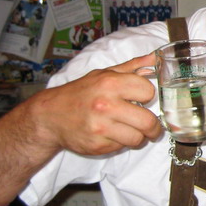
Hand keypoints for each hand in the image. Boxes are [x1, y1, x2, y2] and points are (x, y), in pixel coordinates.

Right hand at [28, 53, 162, 155]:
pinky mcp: (96, 145)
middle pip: (148, 121)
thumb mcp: (103, 74)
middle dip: (153, 127)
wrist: (50, 116)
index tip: (142, 99)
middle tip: (152, 127)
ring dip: (138, 136)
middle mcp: (105, 105)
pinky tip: (112, 135)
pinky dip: (121, 143)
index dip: (147, 95)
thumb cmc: (81, 93)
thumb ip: (132, 67)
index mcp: (110, 83)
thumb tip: (155, 58)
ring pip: (137, 138)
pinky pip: (121, 147)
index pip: (148, 92)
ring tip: (129, 130)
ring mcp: (100, 127)